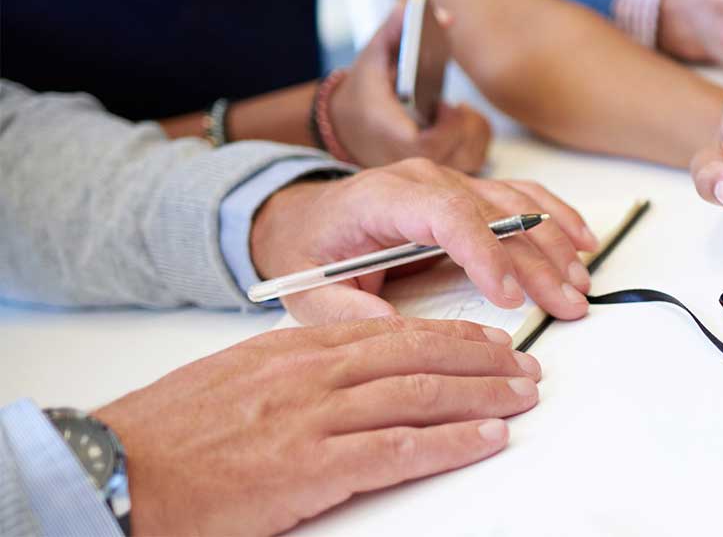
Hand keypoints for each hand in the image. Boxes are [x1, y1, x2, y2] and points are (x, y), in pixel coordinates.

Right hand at [93, 317, 540, 535]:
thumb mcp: (234, 383)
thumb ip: (292, 376)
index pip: (389, 332)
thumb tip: (344, 381)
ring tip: (524, 396)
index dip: (449, 335)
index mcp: (292, 351)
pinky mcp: (311, 466)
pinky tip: (489, 437)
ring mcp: (313, 418)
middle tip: (525, 364)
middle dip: (482, 359)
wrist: (114, 472)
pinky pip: (401, 448)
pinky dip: (453, 441)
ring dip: (484, 395)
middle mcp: (310, 374)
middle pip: (417, 355)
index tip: (487, 341)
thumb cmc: (167, 437)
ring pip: (421, 394)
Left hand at [251, 158, 599, 323]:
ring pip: (519, 203)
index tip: (510, 297)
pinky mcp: (470, 192)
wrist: (306, 217)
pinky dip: (558, 217)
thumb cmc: (311, 249)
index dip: (486, 253)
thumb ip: (342, 309)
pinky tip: (584, 242)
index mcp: (385, 197)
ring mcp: (453, 181)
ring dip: (556, 243)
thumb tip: (392, 328)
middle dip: (537, 261)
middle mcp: (426, 180)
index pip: (449, 215)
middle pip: (497, 213)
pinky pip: (524, 197)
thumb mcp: (305, 287)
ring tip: (579, 285)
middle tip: (566, 304)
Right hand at [330, 1, 492, 171]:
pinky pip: (475, 161)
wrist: (346, 124)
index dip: (449, 127)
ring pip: (473, 158)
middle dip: (465, 124)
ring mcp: (424, 172)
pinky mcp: (438, 172)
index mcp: (391, 137)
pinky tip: (458, 122)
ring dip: (473, 130)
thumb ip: (398, 27)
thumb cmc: (365, 90)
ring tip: (451, 112)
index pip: (430, 146)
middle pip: (460, 154)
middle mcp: (409, 161)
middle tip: (449, 106)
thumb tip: (435, 11)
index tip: (446, 105)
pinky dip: (476, 138)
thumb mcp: (374, 53)